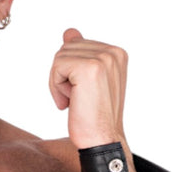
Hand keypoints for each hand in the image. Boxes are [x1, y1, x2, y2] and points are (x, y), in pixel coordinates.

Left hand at [49, 29, 127, 148]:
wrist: (101, 140)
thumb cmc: (93, 115)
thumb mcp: (86, 80)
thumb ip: (80, 54)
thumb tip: (69, 32)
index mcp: (116, 53)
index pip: (75, 45)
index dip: (70, 71)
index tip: (83, 92)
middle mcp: (113, 52)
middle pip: (66, 49)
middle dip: (62, 76)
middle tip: (77, 98)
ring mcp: (104, 58)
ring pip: (59, 57)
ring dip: (59, 83)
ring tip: (75, 100)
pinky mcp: (90, 68)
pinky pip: (57, 67)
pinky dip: (56, 87)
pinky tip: (70, 102)